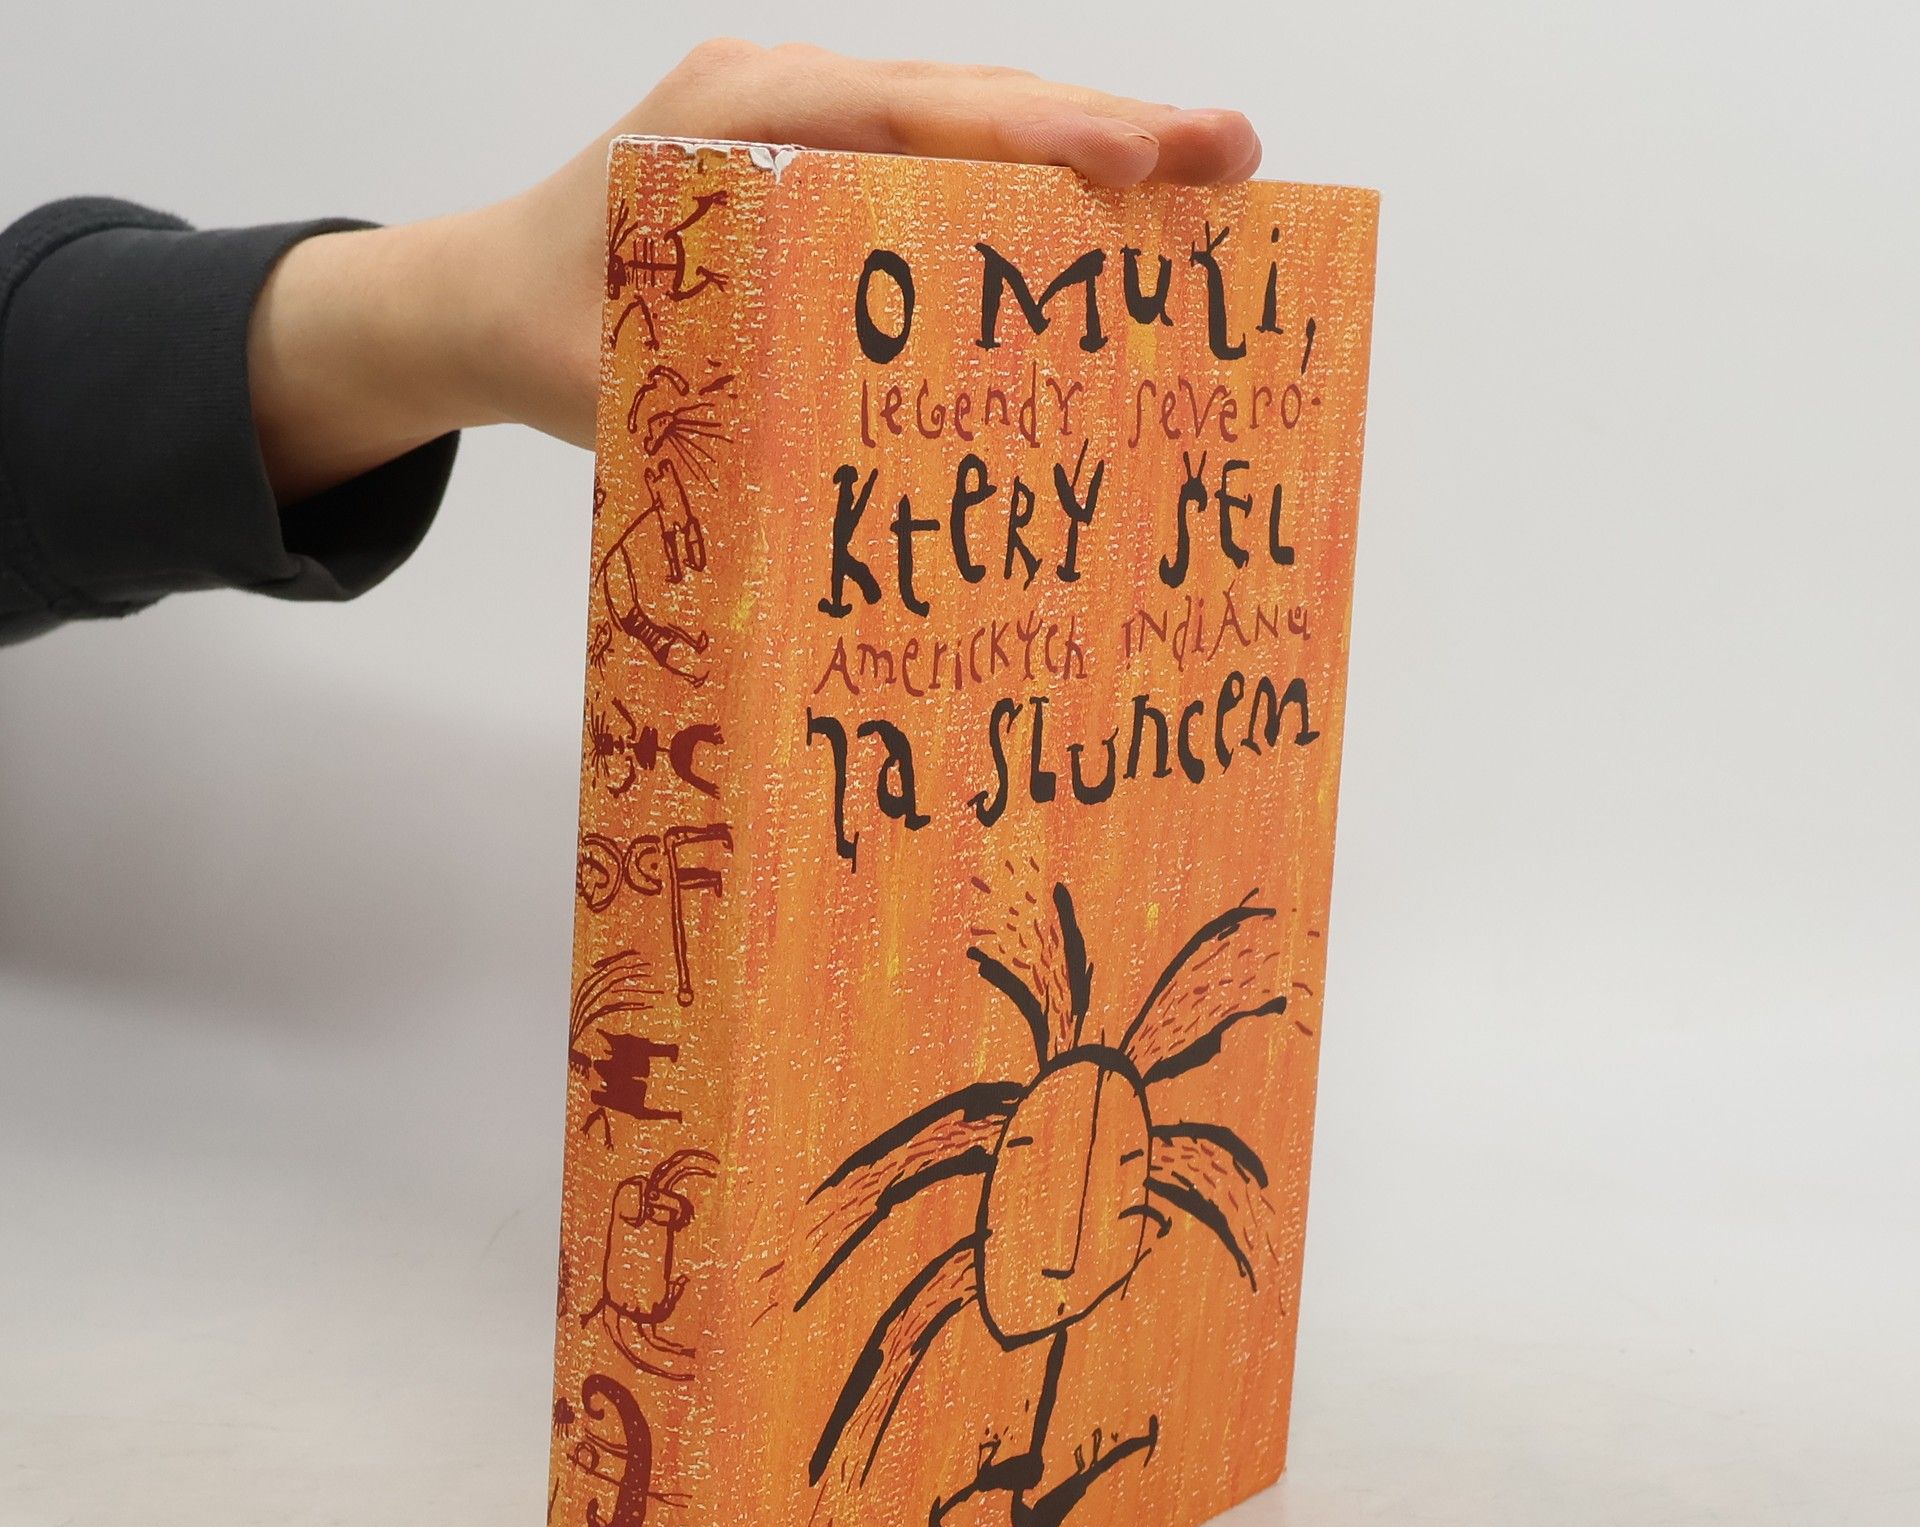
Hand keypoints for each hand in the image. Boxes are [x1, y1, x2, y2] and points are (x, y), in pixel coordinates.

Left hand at [248, 41, 1261, 502]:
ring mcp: (803, 120)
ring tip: (1205, 179)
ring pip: (969, 116)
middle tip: (1233, 155)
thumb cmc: (538, 330)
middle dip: (1107, 127)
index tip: (1142, 163)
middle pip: (968, 98)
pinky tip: (1108, 213)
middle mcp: (780, 98)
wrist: (475, 290)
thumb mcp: (615, 381)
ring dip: (1087, 147)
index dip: (1036, 138)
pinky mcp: (819, 160)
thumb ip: (719, 406)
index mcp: (732, 123)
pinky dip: (1026, 179)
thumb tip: (860, 477)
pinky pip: (938, 156)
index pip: (910, 115)